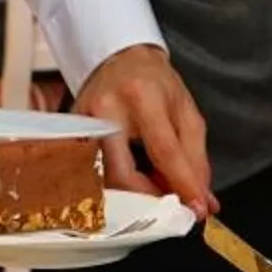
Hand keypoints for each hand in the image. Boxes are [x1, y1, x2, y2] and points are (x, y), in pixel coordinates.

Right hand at [73, 44, 215, 215]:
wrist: (120, 61)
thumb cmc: (155, 85)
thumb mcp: (186, 113)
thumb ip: (195, 158)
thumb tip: (202, 200)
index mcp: (141, 96)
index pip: (163, 151)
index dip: (182, 185)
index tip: (197, 210)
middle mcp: (105, 109)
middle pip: (124, 174)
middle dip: (150, 198)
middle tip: (171, 204)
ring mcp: (82, 123)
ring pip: (105, 180)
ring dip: (134, 194)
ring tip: (154, 186)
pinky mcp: (69, 136)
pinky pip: (93, 175)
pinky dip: (117, 187)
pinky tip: (133, 181)